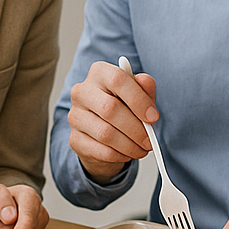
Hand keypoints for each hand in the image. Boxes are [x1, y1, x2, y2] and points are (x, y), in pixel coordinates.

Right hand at [65, 59, 158, 181]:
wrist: (104, 132)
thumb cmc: (123, 107)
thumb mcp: (139, 94)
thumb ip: (144, 87)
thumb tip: (145, 82)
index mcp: (99, 73)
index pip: (117, 80)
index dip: (138, 100)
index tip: (153, 117)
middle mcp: (82, 92)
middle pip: (110, 108)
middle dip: (136, 128)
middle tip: (150, 139)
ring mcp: (75, 116)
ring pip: (105, 133)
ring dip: (130, 145)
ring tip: (142, 148)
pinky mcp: (75, 139)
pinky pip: (101, 151)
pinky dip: (120, 155)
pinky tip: (128, 153)